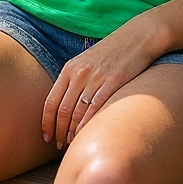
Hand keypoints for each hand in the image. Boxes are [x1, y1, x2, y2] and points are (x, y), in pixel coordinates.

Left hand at [41, 22, 158, 148]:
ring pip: (78, 112)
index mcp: (69, 68)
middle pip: (62, 110)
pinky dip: (88, 125)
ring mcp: (96, 78)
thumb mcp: (85, 62)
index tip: (46, 136)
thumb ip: (73, 79)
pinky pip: (96, 109)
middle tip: (58, 145)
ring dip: (72, 132)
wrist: (136, 38)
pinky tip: (86, 135)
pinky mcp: (113, 83)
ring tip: (71, 144)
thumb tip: (63, 104)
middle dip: (58, 131)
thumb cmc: (110, 52)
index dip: (47, 122)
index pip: (51, 101)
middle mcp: (79, 74)